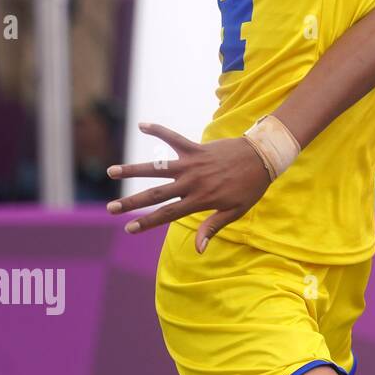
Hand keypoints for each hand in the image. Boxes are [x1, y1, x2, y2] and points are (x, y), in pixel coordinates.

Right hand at [106, 122, 271, 252]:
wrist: (263, 157)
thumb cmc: (250, 187)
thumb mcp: (235, 211)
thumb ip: (212, 227)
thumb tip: (198, 249)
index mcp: (200, 200)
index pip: (167, 214)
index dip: (147, 222)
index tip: (128, 228)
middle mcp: (192, 182)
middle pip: (155, 194)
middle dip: (132, 202)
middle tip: (110, 208)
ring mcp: (192, 164)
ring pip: (156, 168)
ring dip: (133, 169)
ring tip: (111, 171)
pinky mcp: (196, 148)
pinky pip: (173, 138)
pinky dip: (158, 130)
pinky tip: (142, 125)